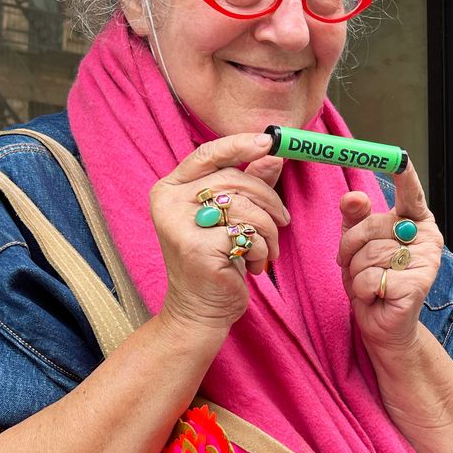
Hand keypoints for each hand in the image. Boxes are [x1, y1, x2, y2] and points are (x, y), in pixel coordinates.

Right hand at [151, 133, 287, 334]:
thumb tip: (272, 153)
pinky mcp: (196, 249)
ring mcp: (179, 226)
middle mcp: (169, 203)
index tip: (271, 141)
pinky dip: (260, 251)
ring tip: (266, 250)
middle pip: (233, 179)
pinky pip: (246, 235)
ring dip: (267, 230)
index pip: (207, 155)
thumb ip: (248, 184)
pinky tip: (252, 266)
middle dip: (268, 198)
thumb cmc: (216, 262)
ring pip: (244, 206)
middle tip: (283, 221)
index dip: (240, 144)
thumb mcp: (230, 218)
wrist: (199, 310)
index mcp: (171, 189)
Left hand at [336, 163, 442, 354]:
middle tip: (353, 264)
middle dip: (351, 247)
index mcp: (416, 222)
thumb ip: (355, 218)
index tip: (399, 157)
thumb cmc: (372, 281)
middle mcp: (427, 238)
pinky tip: (376, 296)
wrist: (384, 325)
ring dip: (356, 272)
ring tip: (369, 283)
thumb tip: (353, 197)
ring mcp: (426, 262)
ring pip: (368, 254)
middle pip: (373, 225)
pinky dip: (362, 290)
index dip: (404, 176)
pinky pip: (370, 277)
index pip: (410, 194)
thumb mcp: (357, 245)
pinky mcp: (417, 285)